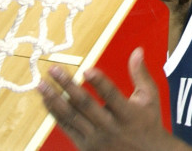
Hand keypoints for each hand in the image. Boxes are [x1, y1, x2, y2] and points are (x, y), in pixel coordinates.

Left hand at [38, 47, 176, 150]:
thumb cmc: (147, 121)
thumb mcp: (150, 97)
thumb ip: (141, 74)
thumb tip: (137, 51)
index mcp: (128, 114)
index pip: (111, 95)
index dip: (99, 82)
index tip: (87, 69)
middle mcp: (110, 127)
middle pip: (85, 105)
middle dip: (68, 86)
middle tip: (54, 70)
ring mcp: (96, 138)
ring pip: (71, 117)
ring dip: (54, 99)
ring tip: (42, 85)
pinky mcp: (85, 146)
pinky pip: (66, 127)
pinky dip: (54, 113)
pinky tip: (46, 100)